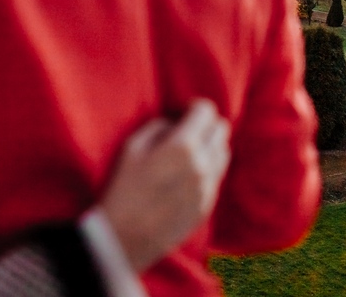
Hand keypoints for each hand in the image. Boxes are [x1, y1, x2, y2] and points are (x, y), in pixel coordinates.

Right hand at [100, 99, 230, 271]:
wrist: (123, 239)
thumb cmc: (122, 188)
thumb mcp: (132, 146)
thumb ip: (160, 126)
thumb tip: (177, 122)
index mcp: (183, 146)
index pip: (207, 110)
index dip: (194, 106)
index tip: (183, 111)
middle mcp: (203, 165)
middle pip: (221, 129)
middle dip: (206, 124)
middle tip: (187, 129)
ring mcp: (208, 187)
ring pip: (224, 152)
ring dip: (210, 145)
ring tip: (189, 152)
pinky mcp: (207, 206)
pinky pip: (217, 176)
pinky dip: (208, 167)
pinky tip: (187, 173)